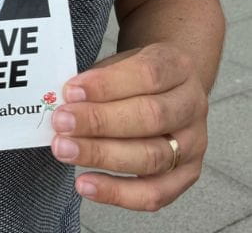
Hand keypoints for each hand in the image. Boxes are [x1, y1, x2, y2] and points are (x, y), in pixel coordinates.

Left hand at [50, 43, 207, 209]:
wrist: (171, 85)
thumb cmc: (135, 76)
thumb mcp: (119, 62)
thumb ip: (96, 79)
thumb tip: (62, 100)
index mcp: (177, 68)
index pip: (148, 74)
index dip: (107, 85)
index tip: (70, 91)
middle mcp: (192, 106)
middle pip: (151, 117)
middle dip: (100, 121)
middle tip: (61, 122)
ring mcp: (194, 143)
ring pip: (152, 156)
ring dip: (103, 155)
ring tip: (65, 150)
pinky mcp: (186, 174)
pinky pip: (155, 193)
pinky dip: (118, 193)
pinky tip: (85, 184)